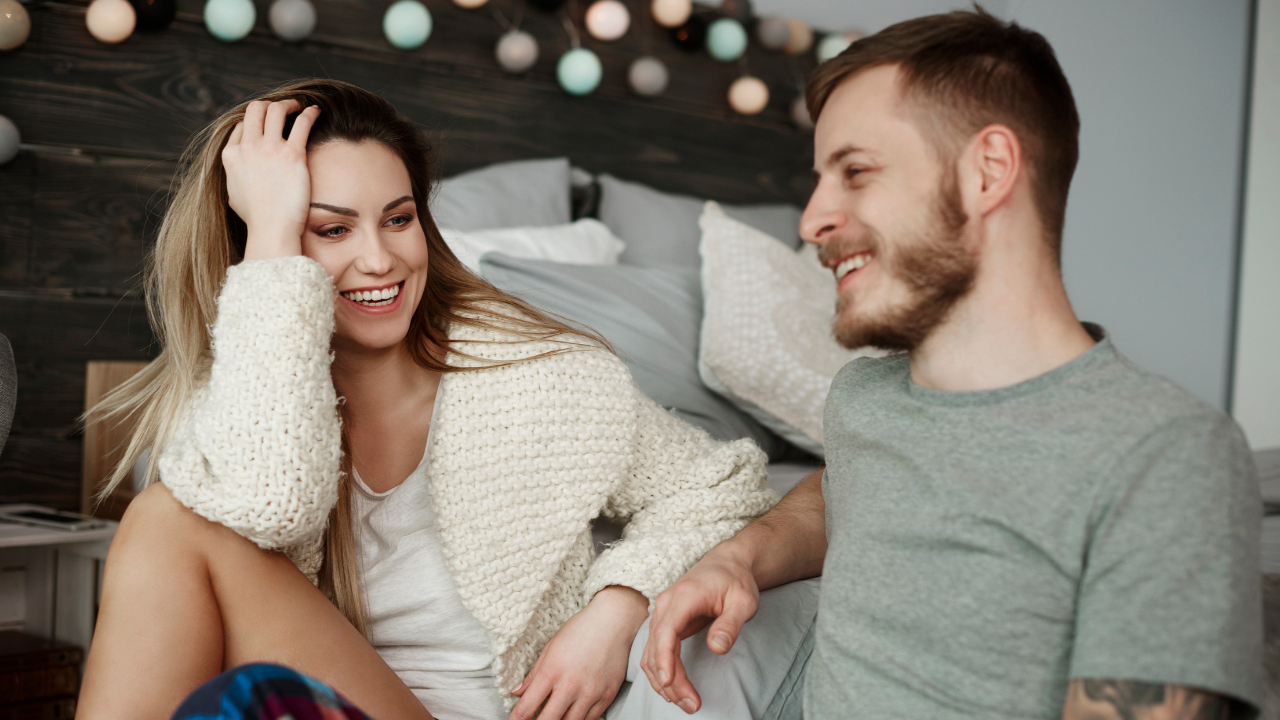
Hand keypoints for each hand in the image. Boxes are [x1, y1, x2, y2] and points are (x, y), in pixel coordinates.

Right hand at [221, 98, 320, 259]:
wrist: (271, 229)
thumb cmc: (256, 218)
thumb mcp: (233, 194)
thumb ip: (234, 177)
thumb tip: (236, 173)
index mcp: (231, 155)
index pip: (242, 125)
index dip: (256, 121)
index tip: (268, 122)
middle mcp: (248, 148)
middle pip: (256, 110)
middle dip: (269, 104)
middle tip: (283, 108)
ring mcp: (270, 149)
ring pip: (276, 109)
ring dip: (288, 104)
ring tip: (299, 106)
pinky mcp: (293, 155)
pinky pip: (302, 123)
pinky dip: (309, 113)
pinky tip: (316, 111)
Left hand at [509, 586, 648, 719]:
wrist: (614, 621)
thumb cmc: (581, 629)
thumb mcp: (551, 648)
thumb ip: (533, 674)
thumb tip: (518, 692)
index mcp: (551, 672)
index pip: (527, 707)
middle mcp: (570, 685)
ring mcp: (591, 693)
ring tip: (554, 717)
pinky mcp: (607, 695)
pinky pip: (591, 719)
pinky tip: (572, 715)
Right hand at [640, 546, 760, 713]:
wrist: (727, 563)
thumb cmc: (736, 581)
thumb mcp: (744, 601)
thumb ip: (730, 624)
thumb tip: (717, 648)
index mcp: (685, 596)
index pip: (666, 630)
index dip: (664, 658)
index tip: (669, 681)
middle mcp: (666, 603)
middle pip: (657, 646)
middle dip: (669, 680)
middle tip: (691, 704)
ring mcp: (662, 612)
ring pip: (651, 652)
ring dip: (663, 680)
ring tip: (685, 702)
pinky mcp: (664, 621)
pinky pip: (654, 649)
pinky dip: (659, 670)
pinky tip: (672, 688)